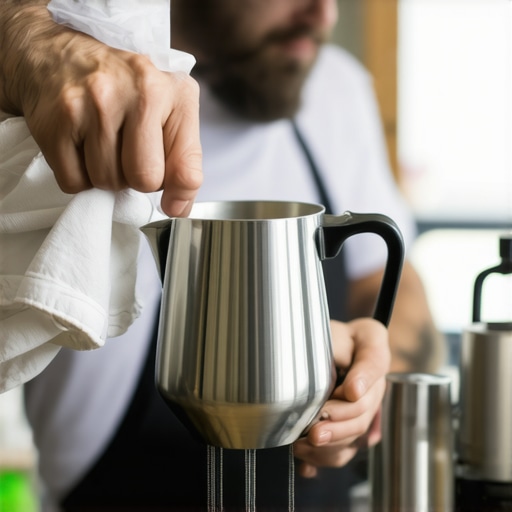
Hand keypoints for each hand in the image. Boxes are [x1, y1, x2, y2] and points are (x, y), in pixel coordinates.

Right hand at [0, 4, 201, 216]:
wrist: (56, 55)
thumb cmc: (122, 89)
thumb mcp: (169, 110)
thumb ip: (184, 159)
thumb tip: (177, 208)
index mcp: (173, 92)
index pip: (186, 169)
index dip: (178, 192)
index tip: (171, 201)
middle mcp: (137, 93)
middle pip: (144, 180)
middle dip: (136, 178)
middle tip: (127, 154)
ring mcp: (94, 105)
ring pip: (107, 183)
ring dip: (105, 175)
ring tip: (102, 144)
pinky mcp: (57, 122)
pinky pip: (74, 182)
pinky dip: (78, 175)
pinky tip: (80, 146)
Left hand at [293, 318, 389, 477]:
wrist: (330, 344)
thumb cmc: (328, 335)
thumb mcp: (329, 331)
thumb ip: (333, 347)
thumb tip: (336, 383)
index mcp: (373, 351)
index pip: (374, 363)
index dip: (363, 379)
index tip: (351, 390)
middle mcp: (374, 384)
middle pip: (364, 410)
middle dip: (339, 425)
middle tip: (315, 431)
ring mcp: (365, 407)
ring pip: (356, 436)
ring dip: (330, 447)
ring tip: (302, 446)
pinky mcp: (350, 424)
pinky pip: (345, 449)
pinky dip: (324, 459)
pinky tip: (307, 465)